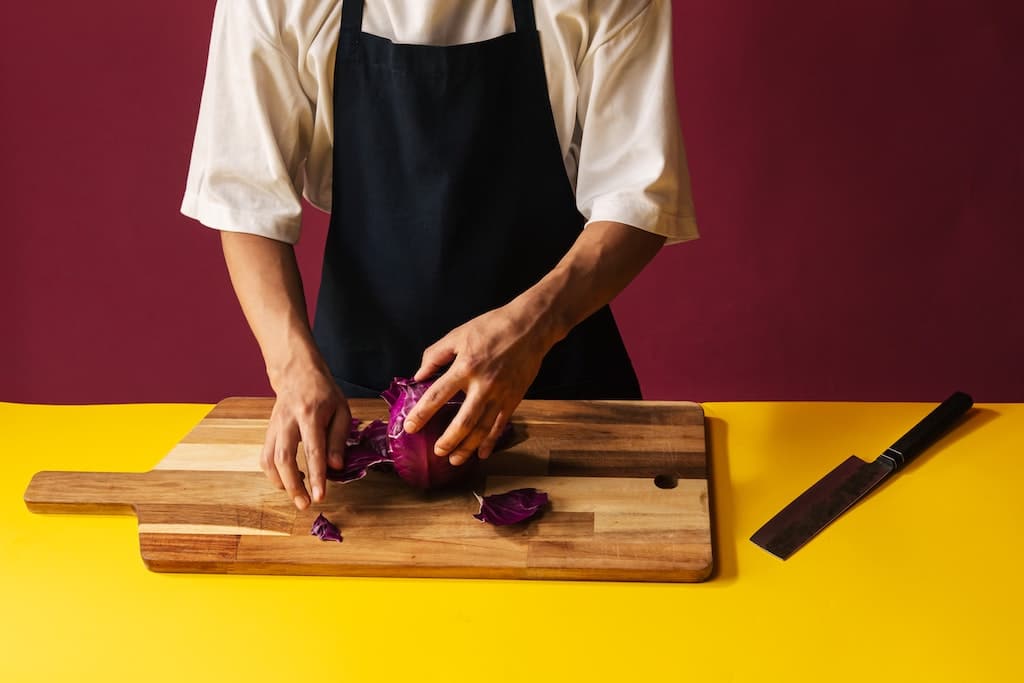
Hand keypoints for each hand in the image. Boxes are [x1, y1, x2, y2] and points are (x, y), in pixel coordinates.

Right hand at [261, 360, 350, 509]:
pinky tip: (288, 480)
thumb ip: (338, 439)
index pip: (313, 450)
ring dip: (281, 483)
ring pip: (269, 460)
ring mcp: (274, 426)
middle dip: (293, 485)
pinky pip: (265, 457)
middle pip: (283, 458)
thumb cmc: (324, 394)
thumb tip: (335, 467)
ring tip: (298, 495)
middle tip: (304, 504)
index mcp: (311, 414)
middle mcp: (288, 421)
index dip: (316, 476)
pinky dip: (274, 474)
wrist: (296, 374)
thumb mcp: (342, 410)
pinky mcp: (267, 432)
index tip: (320, 497)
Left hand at [403, 304, 552, 465]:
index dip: (422, 414)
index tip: (410, 428)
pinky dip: (491, 441)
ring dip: (467, 447)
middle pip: (463, 422)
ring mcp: (501, 394)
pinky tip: (482, 453)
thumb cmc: (491, 327)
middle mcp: (483, 385)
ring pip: (482, 429)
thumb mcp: (458, 335)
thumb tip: (418, 376)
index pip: (437, 396)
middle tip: (436, 452)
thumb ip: (435, 356)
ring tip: (454, 460)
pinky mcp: (514, 398)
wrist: (530, 327)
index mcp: (465, 367)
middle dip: (448, 440)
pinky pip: (501, 425)